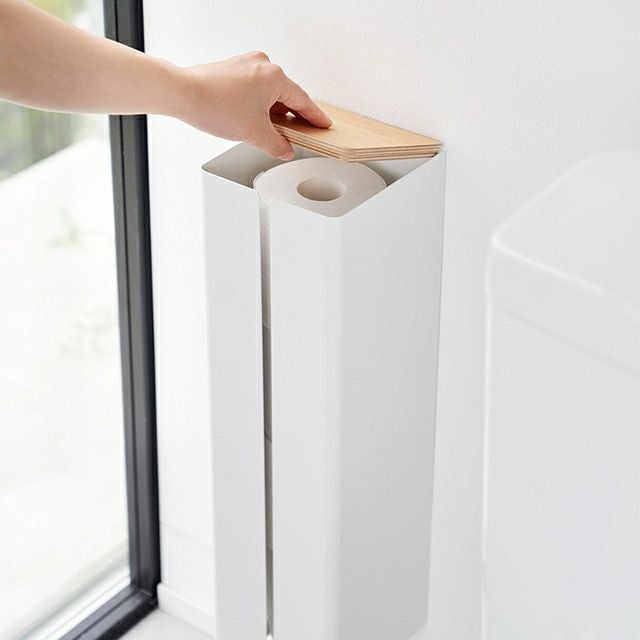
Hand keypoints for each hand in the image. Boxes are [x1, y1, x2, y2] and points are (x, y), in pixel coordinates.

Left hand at [176, 51, 331, 159]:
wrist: (183, 94)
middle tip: (300, 134)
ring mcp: (246, 65)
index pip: (303, 102)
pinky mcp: (233, 70)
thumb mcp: (254, 134)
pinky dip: (259, 105)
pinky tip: (255, 120)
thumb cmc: (214, 105)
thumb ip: (276, 145)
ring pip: (270, 93)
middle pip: (287, 96)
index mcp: (275, 77)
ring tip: (273, 132)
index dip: (315, 118)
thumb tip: (285, 149)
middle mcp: (262, 65)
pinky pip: (255, 89)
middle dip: (292, 117)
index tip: (323, 124)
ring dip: (274, 113)